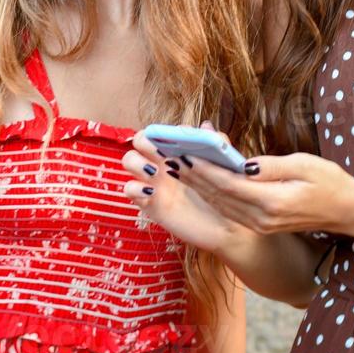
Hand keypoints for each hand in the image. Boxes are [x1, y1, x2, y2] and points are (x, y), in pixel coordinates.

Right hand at [121, 120, 255, 252]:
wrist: (224, 226)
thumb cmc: (224, 194)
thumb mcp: (224, 167)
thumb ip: (217, 145)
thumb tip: (205, 126)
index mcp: (178, 151)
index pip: (162, 131)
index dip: (164, 131)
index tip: (175, 138)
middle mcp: (162, 162)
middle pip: (140, 140)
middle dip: (145, 141)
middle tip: (160, 152)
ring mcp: (153, 181)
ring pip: (129, 160)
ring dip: (136, 161)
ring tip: (154, 172)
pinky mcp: (148, 202)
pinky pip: (129, 189)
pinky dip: (135, 188)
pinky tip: (152, 192)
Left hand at [165, 124, 353, 236]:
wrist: (348, 212)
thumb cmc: (330, 182)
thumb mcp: (304, 165)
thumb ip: (270, 166)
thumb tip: (242, 163)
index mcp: (272, 202)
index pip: (229, 184)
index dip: (205, 170)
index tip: (185, 154)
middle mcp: (263, 218)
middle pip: (220, 196)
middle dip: (194, 177)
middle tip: (171, 158)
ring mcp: (262, 224)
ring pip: (222, 205)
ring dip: (200, 187)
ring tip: (180, 168)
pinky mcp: (262, 225)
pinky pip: (231, 210)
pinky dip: (214, 195)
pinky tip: (202, 182)